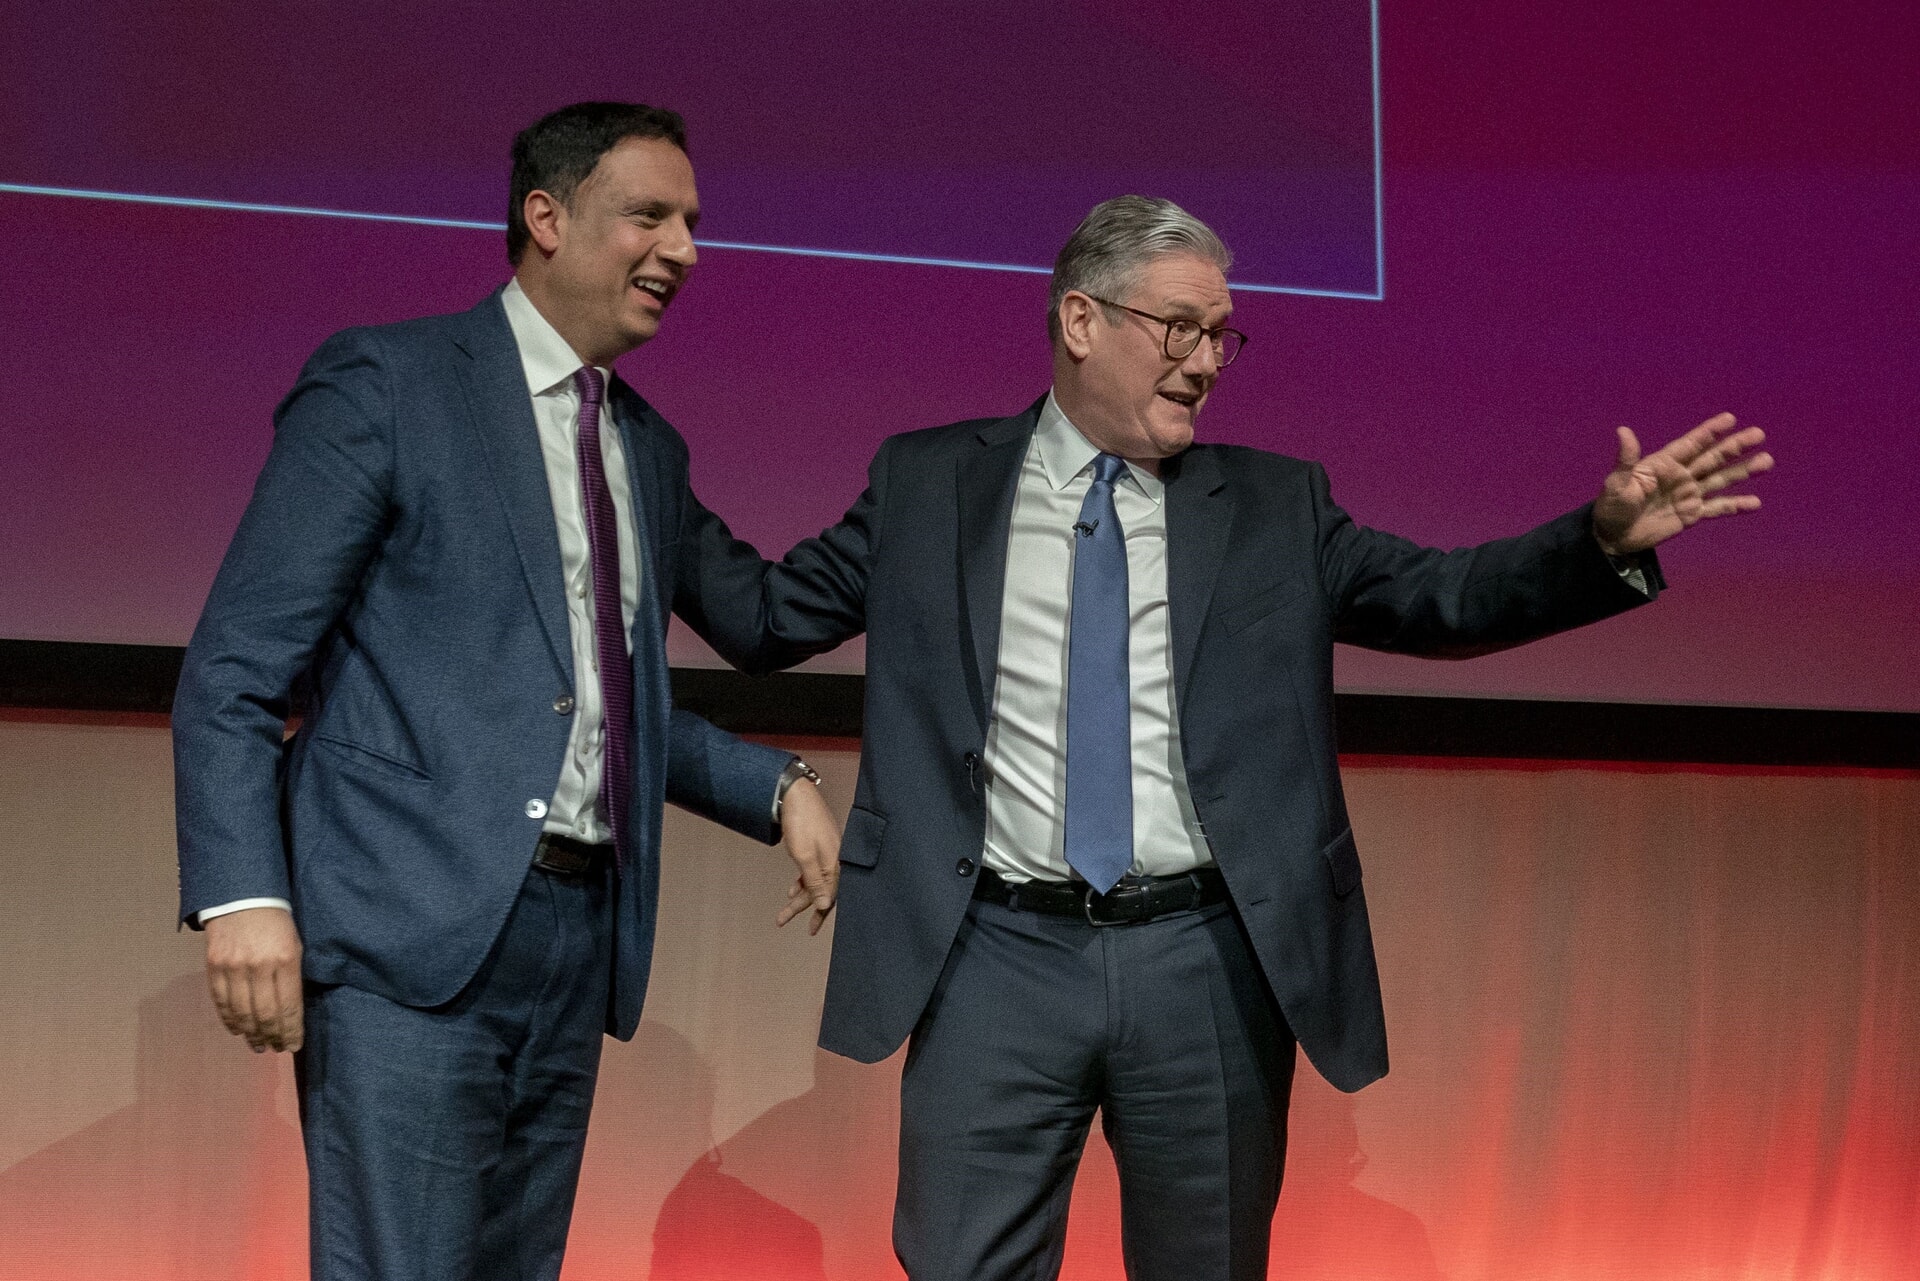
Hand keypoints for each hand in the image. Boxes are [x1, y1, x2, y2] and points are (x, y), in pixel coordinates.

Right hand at [204, 907, 303, 1052]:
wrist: (242, 896)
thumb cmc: (277, 921)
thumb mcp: (295, 944)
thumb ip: (293, 975)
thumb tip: (292, 1011)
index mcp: (286, 959)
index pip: (289, 1005)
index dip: (291, 1030)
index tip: (294, 1045)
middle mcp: (259, 966)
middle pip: (265, 1014)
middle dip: (273, 1036)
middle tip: (276, 1048)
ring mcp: (233, 967)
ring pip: (242, 1012)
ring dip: (251, 1034)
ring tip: (259, 1045)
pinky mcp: (214, 967)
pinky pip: (221, 1002)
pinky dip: (230, 1020)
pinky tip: (238, 1030)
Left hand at [775, 778, 840, 933]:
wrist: (794, 794)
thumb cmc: (802, 822)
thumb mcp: (805, 856)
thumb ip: (816, 882)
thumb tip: (824, 905)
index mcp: (837, 863)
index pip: (831, 896)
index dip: (821, 913)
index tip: (812, 928)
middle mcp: (835, 859)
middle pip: (821, 891)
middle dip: (804, 907)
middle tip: (785, 920)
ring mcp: (827, 852)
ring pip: (815, 881)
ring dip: (800, 895)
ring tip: (784, 910)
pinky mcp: (818, 846)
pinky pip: (813, 870)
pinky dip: (803, 880)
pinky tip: (793, 888)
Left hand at [1592, 412, 1772, 554]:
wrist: (1613, 537)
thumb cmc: (1612, 507)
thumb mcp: (1617, 484)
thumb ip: (1626, 460)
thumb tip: (1623, 431)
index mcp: (1663, 464)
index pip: (1690, 444)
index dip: (1709, 432)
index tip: (1730, 419)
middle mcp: (1681, 476)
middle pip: (1712, 458)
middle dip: (1734, 447)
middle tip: (1759, 434)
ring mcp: (1688, 495)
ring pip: (1720, 480)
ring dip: (1743, 471)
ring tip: (1766, 462)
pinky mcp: (1691, 515)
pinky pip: (1717, 508)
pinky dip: (1735, 506)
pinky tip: (1755, 503)